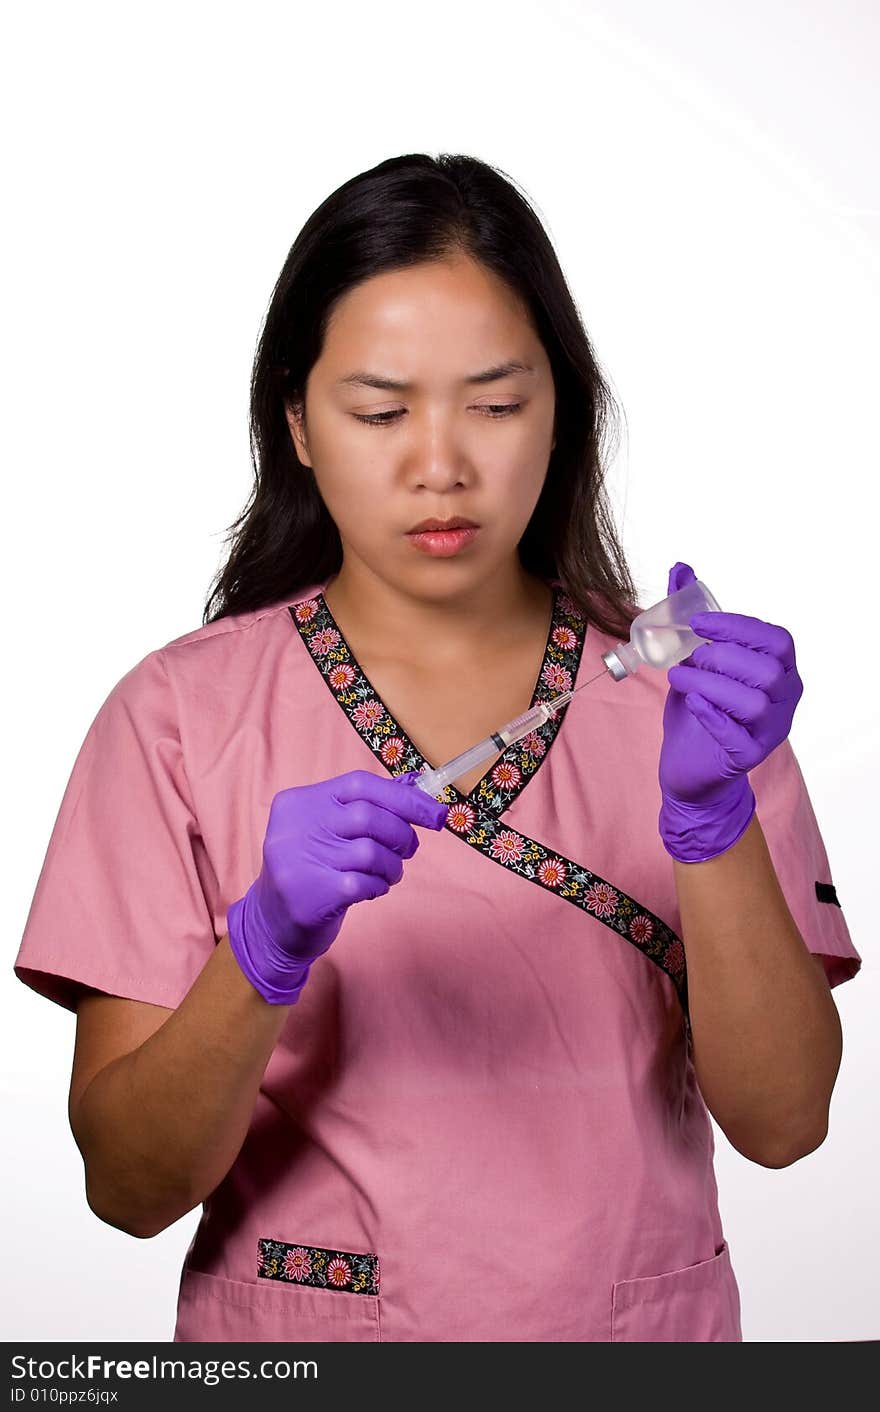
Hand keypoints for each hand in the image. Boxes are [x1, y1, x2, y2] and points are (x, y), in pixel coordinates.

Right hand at [227, 769, 447, 1003]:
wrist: (273, 923)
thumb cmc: (313, 868)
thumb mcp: (330, 830)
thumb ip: (368, 805)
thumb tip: (418, 785)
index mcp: (300, 802)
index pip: (359, 784)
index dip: (402, 796)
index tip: (434, 813)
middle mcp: (295, 827)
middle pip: (368, 816)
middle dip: (401, 834)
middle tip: (408, 849)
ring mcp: (300, 861)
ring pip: (371, 852)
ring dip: (392, 866)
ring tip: (387, 874)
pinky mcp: (312, 894)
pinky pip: (365, 883)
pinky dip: (378, 886)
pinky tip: (371, 889)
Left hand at [658, 561, 803, 861]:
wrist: (689, 766)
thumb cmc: (698, 708)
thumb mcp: (692, 659)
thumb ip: (689, 616)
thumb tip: (680, 568)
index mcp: (778, 669)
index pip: (777, 639)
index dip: (739, 626)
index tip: (697, 622)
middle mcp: (784, 699)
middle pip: (768, 669)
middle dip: (722, 656)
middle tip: (687, 657)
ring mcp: (770, 729)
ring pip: (754, 700)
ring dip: (711, 684)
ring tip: (678, 679)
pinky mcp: (749, 756)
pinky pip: (737, 733)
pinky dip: (712, 714)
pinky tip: (691, 703)